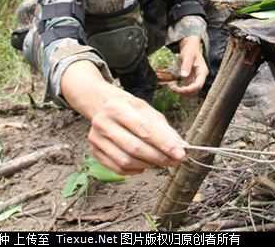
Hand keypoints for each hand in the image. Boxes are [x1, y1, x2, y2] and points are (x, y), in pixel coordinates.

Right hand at [61, 60, 186, 175]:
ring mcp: (96, 138)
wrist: (102, 105)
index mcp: (118, 108)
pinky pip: (118, 168)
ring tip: (160, 161)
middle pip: (135, 147)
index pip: (145, 129)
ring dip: (148, 165)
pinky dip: (134, 170)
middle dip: (158, 157)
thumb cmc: (129, 108)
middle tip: (174, 161)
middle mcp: (103, 123)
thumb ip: (164, 129)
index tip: (180, 154)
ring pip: (126, 161)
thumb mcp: (148, 111)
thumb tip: (180, 146)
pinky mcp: (94, 151)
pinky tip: (144, 165)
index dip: (164, 144)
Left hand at [168, 36, 208, 95]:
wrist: (190, 47)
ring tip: (170, 85)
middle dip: (183, 92)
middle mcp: (200, 78)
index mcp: (202, 72)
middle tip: (171, 86)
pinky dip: (179, 89)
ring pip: (190, 92)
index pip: (198, 85)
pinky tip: (172, 84)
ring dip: (180, 92)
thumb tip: (183, 76)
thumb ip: (186, 65)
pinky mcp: (190, 81)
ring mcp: (195, 80)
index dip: (188, 90)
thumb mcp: (188, 55)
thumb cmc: (190, 49)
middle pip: (194, 91)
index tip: (177, 89)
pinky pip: (186, 89)